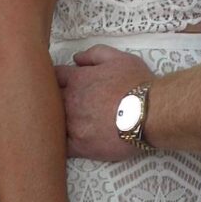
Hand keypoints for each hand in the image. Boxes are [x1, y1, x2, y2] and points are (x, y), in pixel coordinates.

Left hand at [57, 46, 153, 161]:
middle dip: (53, 100)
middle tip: (62, 103)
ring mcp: (73, 125)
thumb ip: (94, 54)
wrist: (150, 113)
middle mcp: (70, 101)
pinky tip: (64, 143)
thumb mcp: (119, 58)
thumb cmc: (136, 84)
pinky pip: (61, 146)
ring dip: (55, 121)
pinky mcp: (80, 145)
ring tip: (61, 123)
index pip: (55, 76)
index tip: (62, 83)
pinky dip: (61, 143)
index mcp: (77, 79)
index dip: (58, 79)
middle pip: (50, 100)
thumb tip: (76, 59)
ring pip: (53, 123)